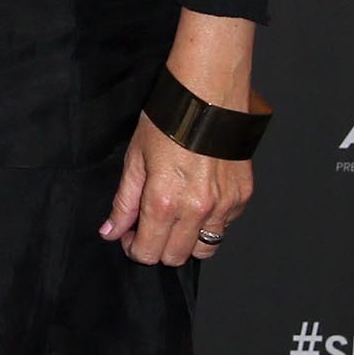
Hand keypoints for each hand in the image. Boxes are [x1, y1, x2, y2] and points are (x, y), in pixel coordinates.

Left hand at [100, 10, 258, 264]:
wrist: (207, 97)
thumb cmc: (167, 122)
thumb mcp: (135, 160)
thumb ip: (124, 202)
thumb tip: (111, 232)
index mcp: (165, 201)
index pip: (149, 252)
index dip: (134, 249)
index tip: (129, 237)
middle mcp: (197, 209)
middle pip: (177, 257)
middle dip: (158, 248)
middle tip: (148, 227)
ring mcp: (225, 206)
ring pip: (205, 248)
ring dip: (186, 240)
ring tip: (174, 216)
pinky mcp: (242, 197)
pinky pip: (224, 226)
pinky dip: (209, 222)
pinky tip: (196, 199)